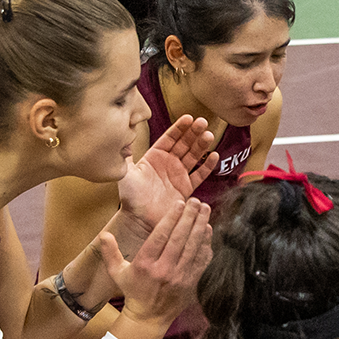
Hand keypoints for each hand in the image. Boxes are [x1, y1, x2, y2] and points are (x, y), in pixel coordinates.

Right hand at [104, 197, 211, 324]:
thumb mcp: (117, 272)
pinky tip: (209, 230)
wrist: (148, 318)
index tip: (179, 203)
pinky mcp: (191, 282)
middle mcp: (164, 269)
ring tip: (205, 210)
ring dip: (201, 226)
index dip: (171, 218)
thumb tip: (104, 234)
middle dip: (189, 217)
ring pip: (193, 247)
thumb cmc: (133, 291)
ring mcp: (180, 277)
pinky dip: (206, 244)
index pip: (160, 236)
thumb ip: (110, 252)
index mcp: (145, 264)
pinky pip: (201, 260)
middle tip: (196, 201)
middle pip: (179, 238)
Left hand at [112, 116, 218, 256]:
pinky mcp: (186, 188)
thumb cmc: (130, 197)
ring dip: (202, 146)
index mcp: (155, 157)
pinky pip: (199, 175)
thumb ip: (127, 156)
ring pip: (194, 156)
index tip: (189, 118)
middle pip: (184, 144)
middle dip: (194, 132)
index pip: (170, 138)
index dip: (179, 128)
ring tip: (209, 136)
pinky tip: (214, 156)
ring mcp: (179, 175)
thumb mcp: (126, 173)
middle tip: (203, 123)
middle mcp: (169, 163)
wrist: (139, 219)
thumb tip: (123, 137)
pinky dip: (207, 166)